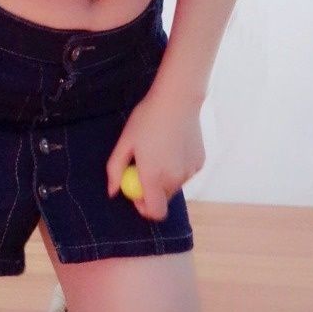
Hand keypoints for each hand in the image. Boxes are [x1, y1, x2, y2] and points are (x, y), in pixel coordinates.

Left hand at [106, 88, 205, 220]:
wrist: (178, 100)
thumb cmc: (147, 119)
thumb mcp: (125, 142)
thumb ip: (115, 170)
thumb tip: (112, 192)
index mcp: (154, 176)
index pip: (154, 211)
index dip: (144, 208)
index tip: (136, 195)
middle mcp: (175, 178)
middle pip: (163, 199)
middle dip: (152, 189)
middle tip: (143, 167)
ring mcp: (190, 172)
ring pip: (174, 185)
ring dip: (164, 177)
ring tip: (159, 150)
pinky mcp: (200, 163)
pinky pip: (185, 173)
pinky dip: (177, 166)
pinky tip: (173, 145)